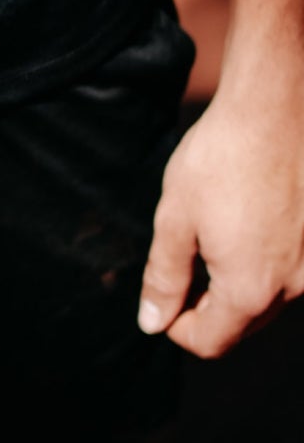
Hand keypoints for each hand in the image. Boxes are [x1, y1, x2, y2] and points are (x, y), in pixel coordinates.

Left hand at [139, 87, 303, 357]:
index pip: (210, 342)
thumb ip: (164, 279)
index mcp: (251, 287)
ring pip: (271, 297)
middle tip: (186, 263)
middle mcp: (296, 282)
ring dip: (239, 283)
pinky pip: (294, 268)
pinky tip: (250, 222)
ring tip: (218, 235)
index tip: (165, 296)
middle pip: (244, 324)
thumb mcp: (174, 221)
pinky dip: (268, 260)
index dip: (177, 327)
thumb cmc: (221, 158)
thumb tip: (153, 324)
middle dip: (208, 307)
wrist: (279, 101)